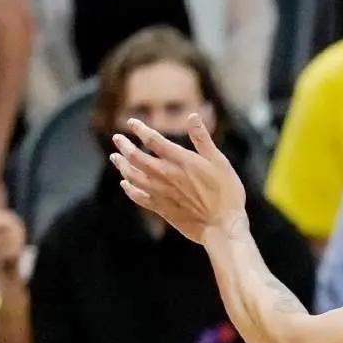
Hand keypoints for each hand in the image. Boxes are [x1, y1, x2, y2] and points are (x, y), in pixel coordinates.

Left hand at [110, 116, 247, 242]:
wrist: (221, 226)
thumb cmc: (226, 193)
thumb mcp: (220, 162)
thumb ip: (203, 139)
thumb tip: (192, 116)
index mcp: (181, 162)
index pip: (154, 141)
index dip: (140, 130)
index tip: (132, 122)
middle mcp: (167, 175)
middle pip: (137, 157)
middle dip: (124, 146)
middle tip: (117, 138)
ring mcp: (161, 193)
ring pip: (133, 176)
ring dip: (121, 165)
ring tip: (115, 157)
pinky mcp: (161, 208)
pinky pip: (138, 196)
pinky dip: (129, 189)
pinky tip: (125, 184)